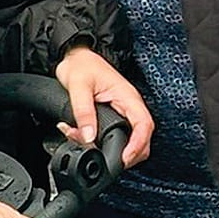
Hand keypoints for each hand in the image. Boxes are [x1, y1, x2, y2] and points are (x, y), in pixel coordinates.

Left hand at [54, 45, 153, 166]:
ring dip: (112, 148)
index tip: (125, 158)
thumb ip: (83, 112)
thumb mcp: (78, 87)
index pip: (144, 125)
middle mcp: (129, 105)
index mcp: (127, 96)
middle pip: (142, 137)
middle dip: (130, 154)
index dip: (138, 145)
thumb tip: (88, 137)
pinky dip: (100, 141)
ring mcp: (123, 111)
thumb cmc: (81, 64)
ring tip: (89, 146)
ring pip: (129, 139)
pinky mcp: (113, 115)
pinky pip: (114, 134)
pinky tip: (84, 138)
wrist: (74, 55)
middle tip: (112, 162)